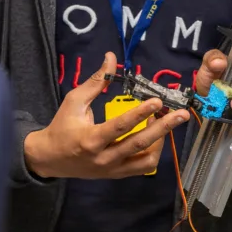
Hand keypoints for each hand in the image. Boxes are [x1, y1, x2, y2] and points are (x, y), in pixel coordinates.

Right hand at [24, 52, 188, 178]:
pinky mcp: (116, 175)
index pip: (120, 127)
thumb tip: (111, 56)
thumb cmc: (62, 126)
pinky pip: (141, 168)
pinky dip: (153, 152)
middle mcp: (103, 158)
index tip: (157, 101)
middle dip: (163, 129)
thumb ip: (96, 81)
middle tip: (181, 114)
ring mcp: (111, 170)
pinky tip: (156, 136)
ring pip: (145, 161)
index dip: (140, 114)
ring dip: (160, 141)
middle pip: (139, 145)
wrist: (49, 159)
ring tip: (166, 123)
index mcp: (90, 139)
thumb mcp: (74, 101)